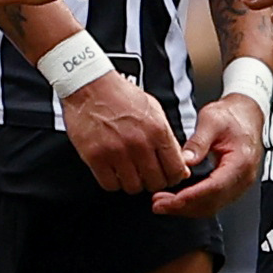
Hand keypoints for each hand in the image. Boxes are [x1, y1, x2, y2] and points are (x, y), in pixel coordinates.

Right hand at [60, 70, 190, 192]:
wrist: (90, 85)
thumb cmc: (122, 96)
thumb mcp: (154, 110)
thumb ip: (168, 138)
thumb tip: (181, 166)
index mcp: (157, 130)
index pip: (175, 170)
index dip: (173, 177)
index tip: (167, 176)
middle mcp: (139, 143)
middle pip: (155, 182)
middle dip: (153, 181)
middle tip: (147, 175)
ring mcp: (117, 151)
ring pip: (133, 187)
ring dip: (132, 183)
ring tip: (129, 171)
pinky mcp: (96, 157)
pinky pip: (110, 185)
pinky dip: (113, 182)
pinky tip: (113, 171)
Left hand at [151, 93, 264, 216]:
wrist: (246, 114)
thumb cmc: (232, 116)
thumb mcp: (212, 120)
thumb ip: (199, 141)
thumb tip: (186, 160)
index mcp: (241, 162)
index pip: (215, 187)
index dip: (191, 196)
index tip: (171, 199)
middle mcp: (243, 177)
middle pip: (213, 202)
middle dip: (184, 206)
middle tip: (159, 204)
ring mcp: (239, 184)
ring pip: (212, 206)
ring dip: (187, 208)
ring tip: (163, 204)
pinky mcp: (232, 186)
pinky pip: (213, 201)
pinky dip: (194, 203)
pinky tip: (178, 200)